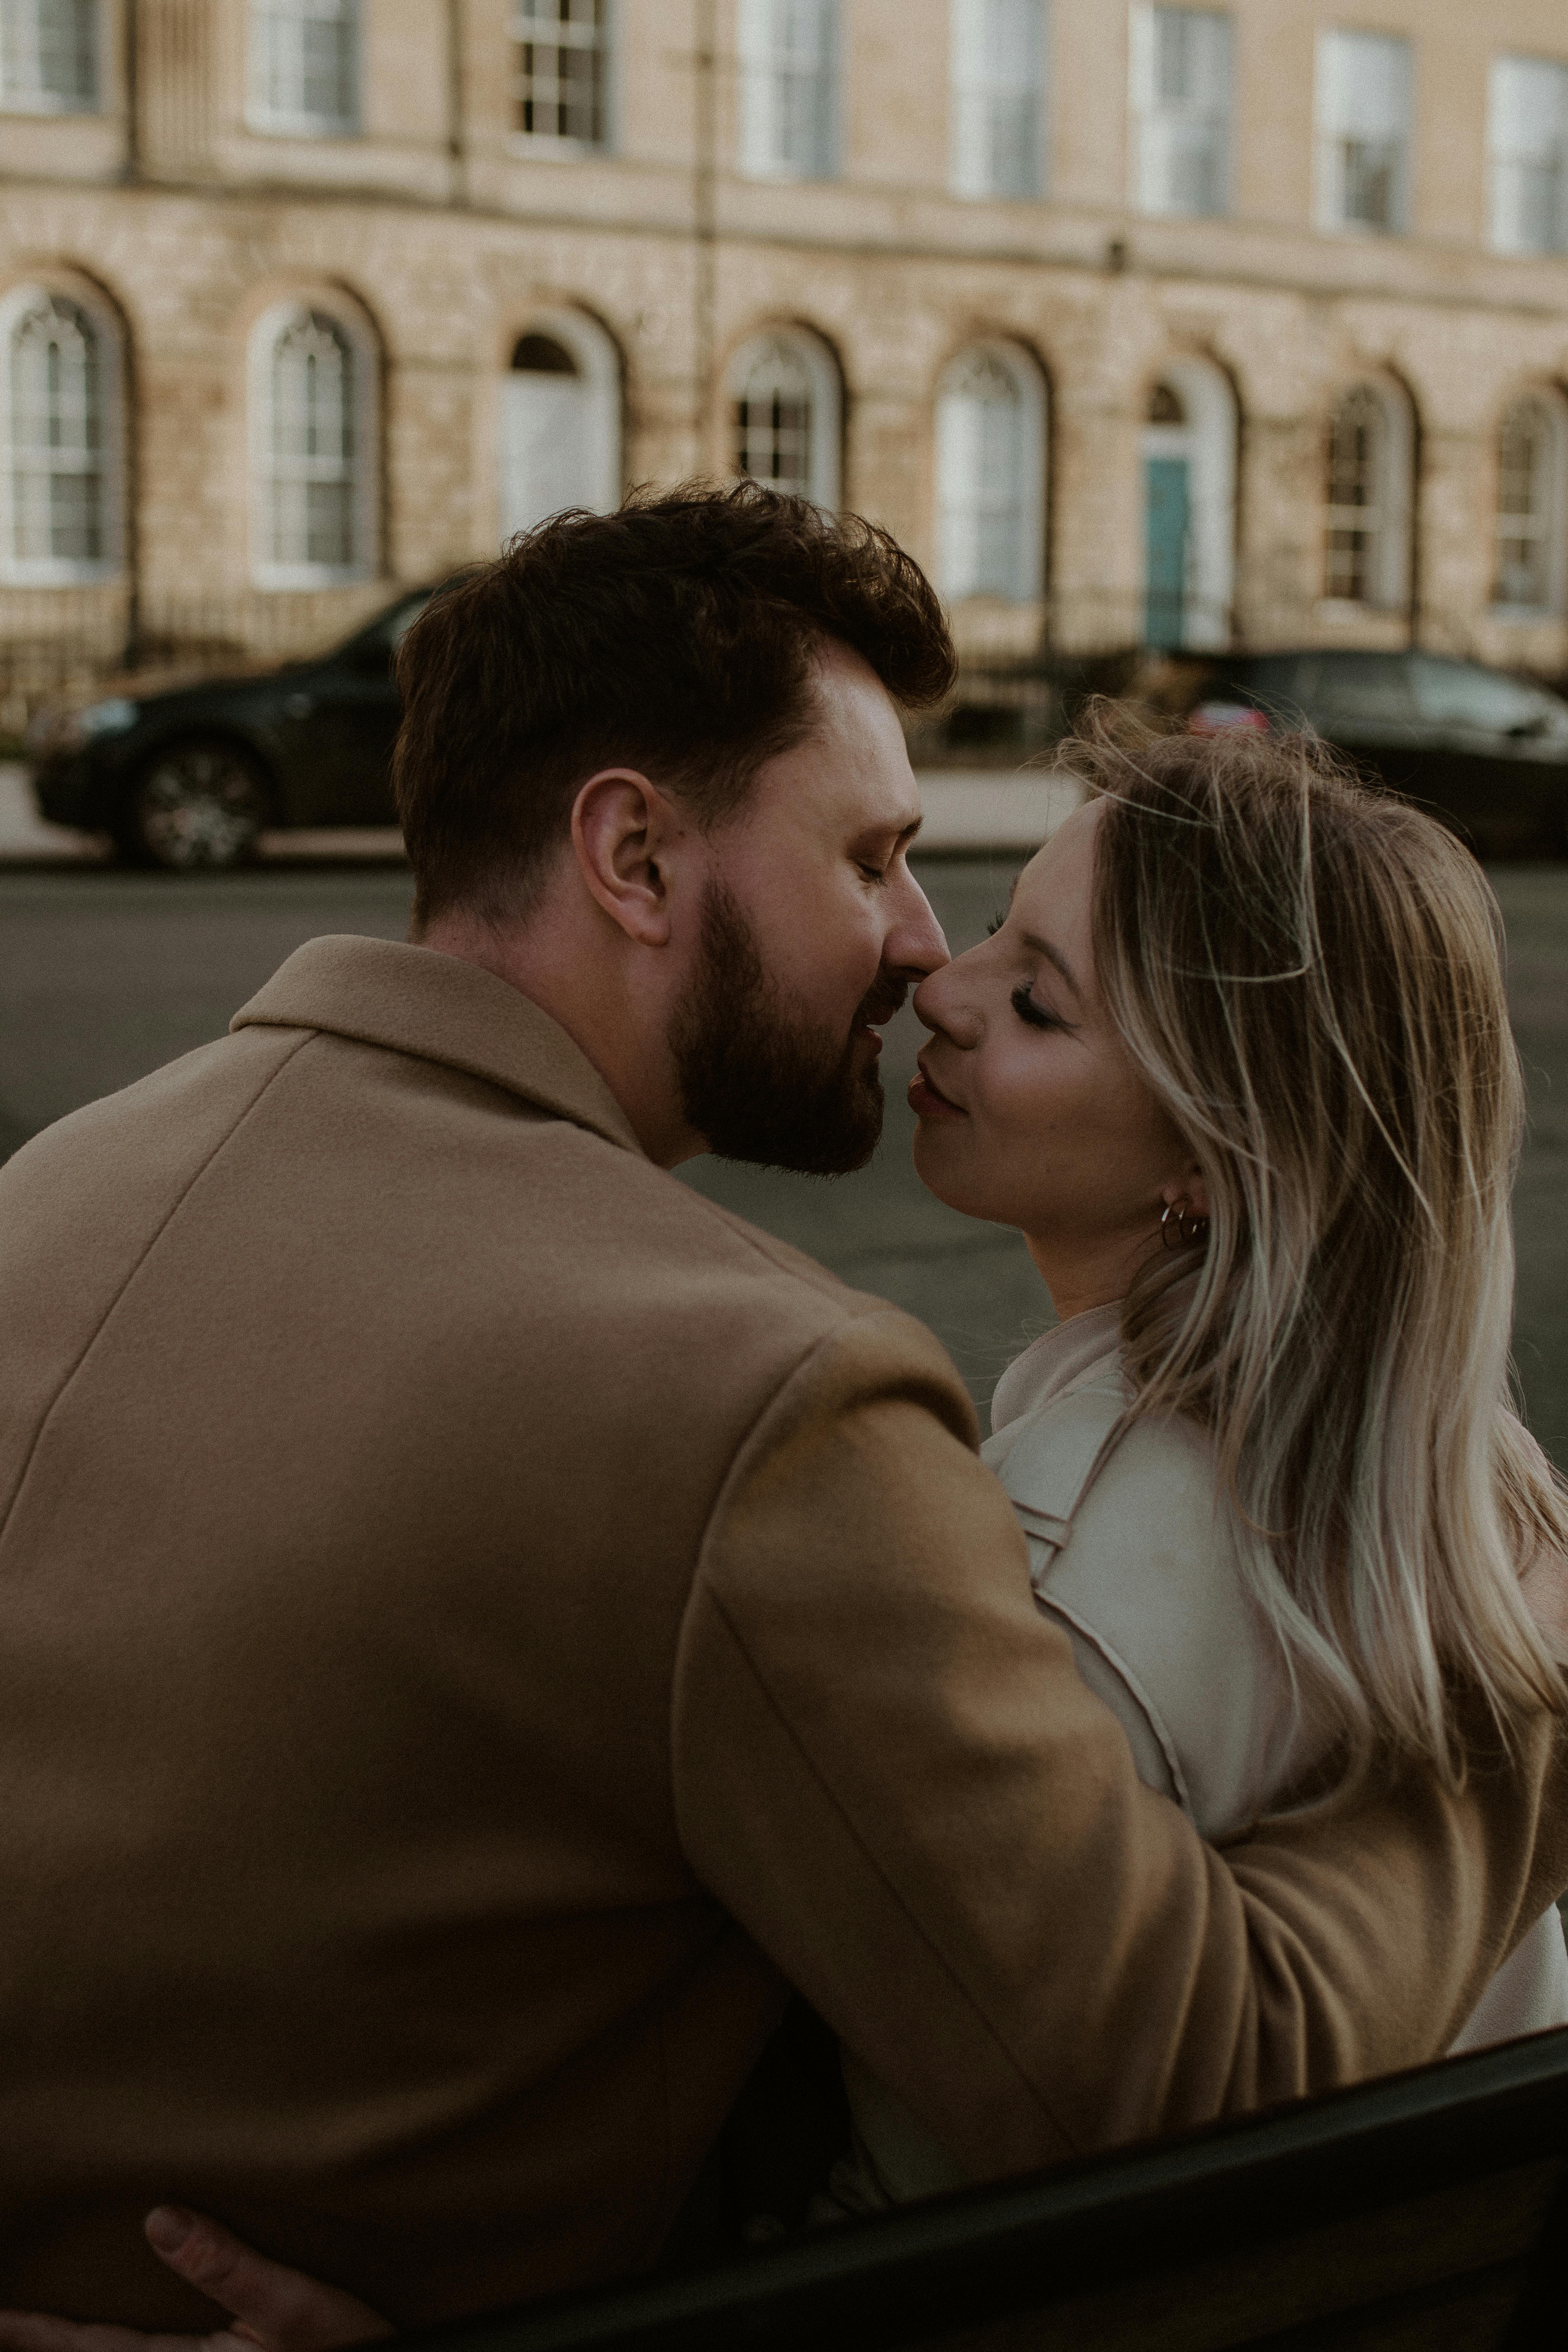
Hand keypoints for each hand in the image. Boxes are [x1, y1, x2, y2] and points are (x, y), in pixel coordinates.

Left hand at [0, 2210, 392, 2351]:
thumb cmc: (352, 2349)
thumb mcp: (298, 2307)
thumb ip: (229, 2266)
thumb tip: (159, 2219)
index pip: (93, 2349)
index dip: (36, 2332)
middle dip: (43, 2344)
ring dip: (76, 2348)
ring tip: (33, 2329)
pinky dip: (115, 2348)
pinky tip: (110, 2335)